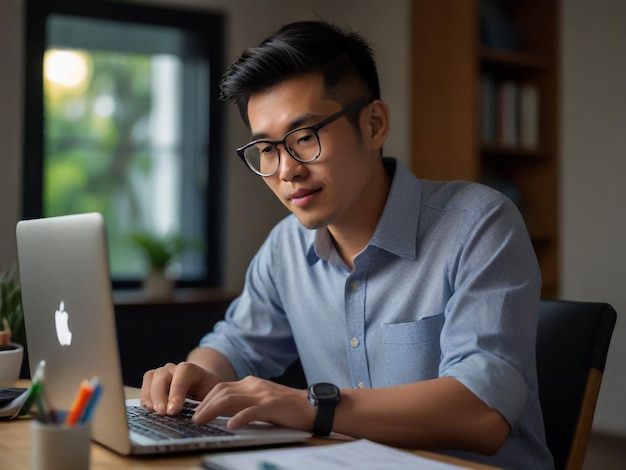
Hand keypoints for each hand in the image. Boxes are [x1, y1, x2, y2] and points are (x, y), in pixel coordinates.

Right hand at [140, 361, 220, 415]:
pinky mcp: (153, 381)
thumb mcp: (211, 397)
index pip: (183, 373)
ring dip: (150, 396)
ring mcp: (163, 373)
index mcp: (193, 370)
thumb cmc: (206, 392)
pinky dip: (145, 397)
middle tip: (162, 413)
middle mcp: (175, 368)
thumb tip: (197, 418)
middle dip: (160, 395)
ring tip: (154, 412)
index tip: (173, 410)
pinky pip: (145, 385)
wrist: (201, 386)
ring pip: (151, 378)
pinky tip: (150, 409)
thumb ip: (205, 404)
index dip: (177, 391)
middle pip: (163, 375)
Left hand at [192, 376, 314, 431]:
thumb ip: (245, 402)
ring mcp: (263, 395)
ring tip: (201, 421)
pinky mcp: (272, 406)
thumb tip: (223, 414)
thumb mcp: (262, 399)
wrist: (312, 406)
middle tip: (193, 419)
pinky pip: (251, 411)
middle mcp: (254, 385)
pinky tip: (231, 425)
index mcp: (250, 383)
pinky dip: (239, 417)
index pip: (221, 388)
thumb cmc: (287, 408)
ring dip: (212, 410)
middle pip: (221, 391)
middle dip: (204, 405)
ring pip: (230, 399)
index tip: (195, 412)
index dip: (205, 400)